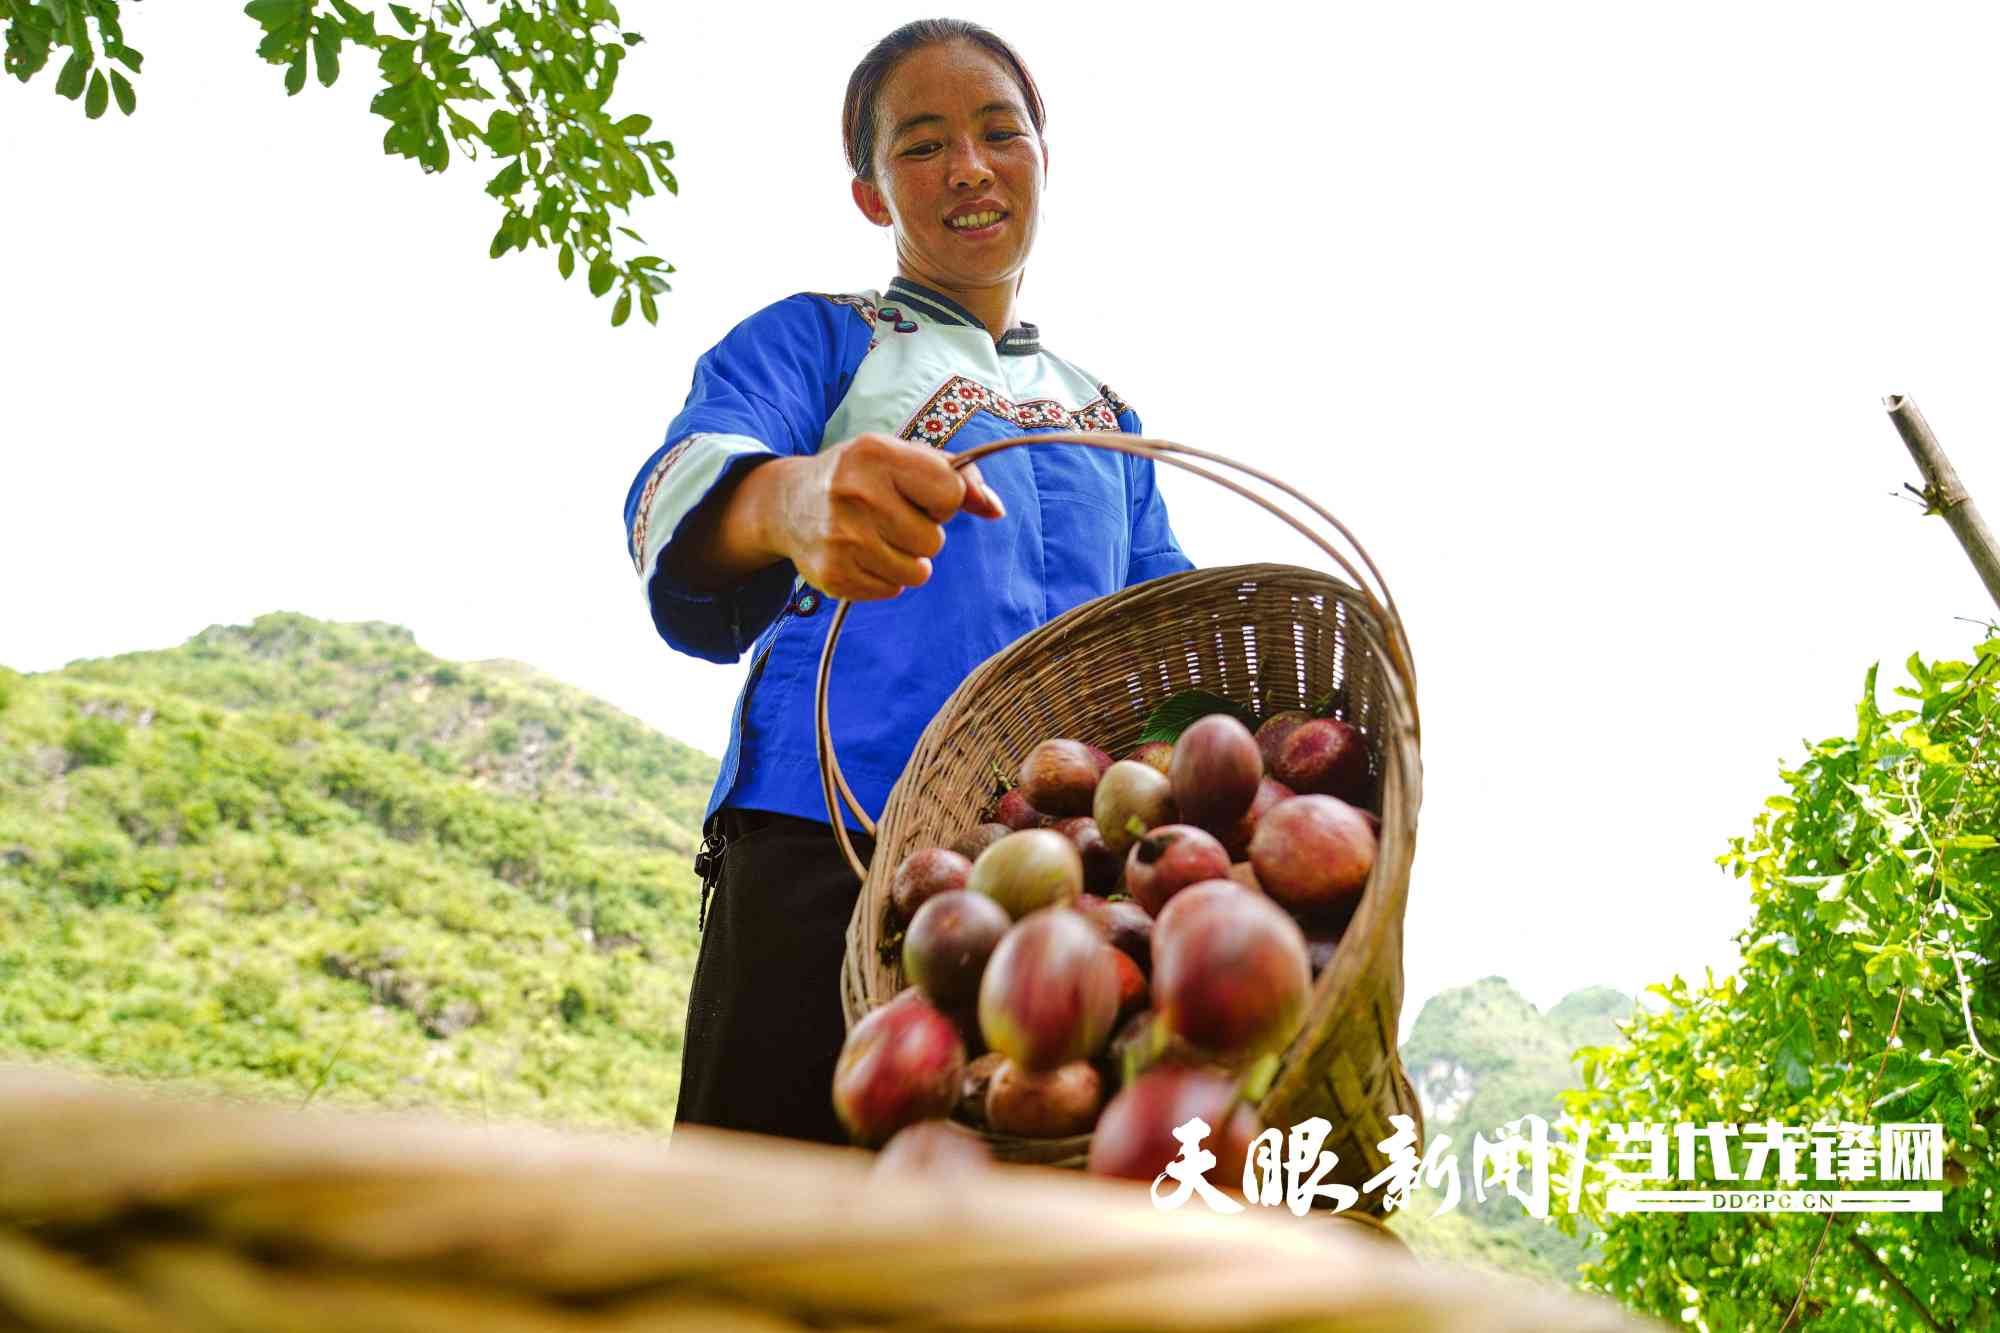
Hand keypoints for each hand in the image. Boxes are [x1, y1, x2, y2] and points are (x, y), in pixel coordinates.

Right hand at [774, 432, 1004, 600]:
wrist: (789, 504)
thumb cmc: (861, 477)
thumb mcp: (903, 459)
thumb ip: (958, 476)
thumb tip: (995, 510)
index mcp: (876, 454)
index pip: (950, 493)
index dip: (943, 500)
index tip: (919, 495)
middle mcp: (855, 493)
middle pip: (933, 540)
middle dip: (922, 533)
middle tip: (892, 518)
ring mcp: (841, 537)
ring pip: (917, 572)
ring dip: (906, 559)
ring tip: (878, 537)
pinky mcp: (833, 574)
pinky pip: (892, 590)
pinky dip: (884, 577)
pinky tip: (860, 554)